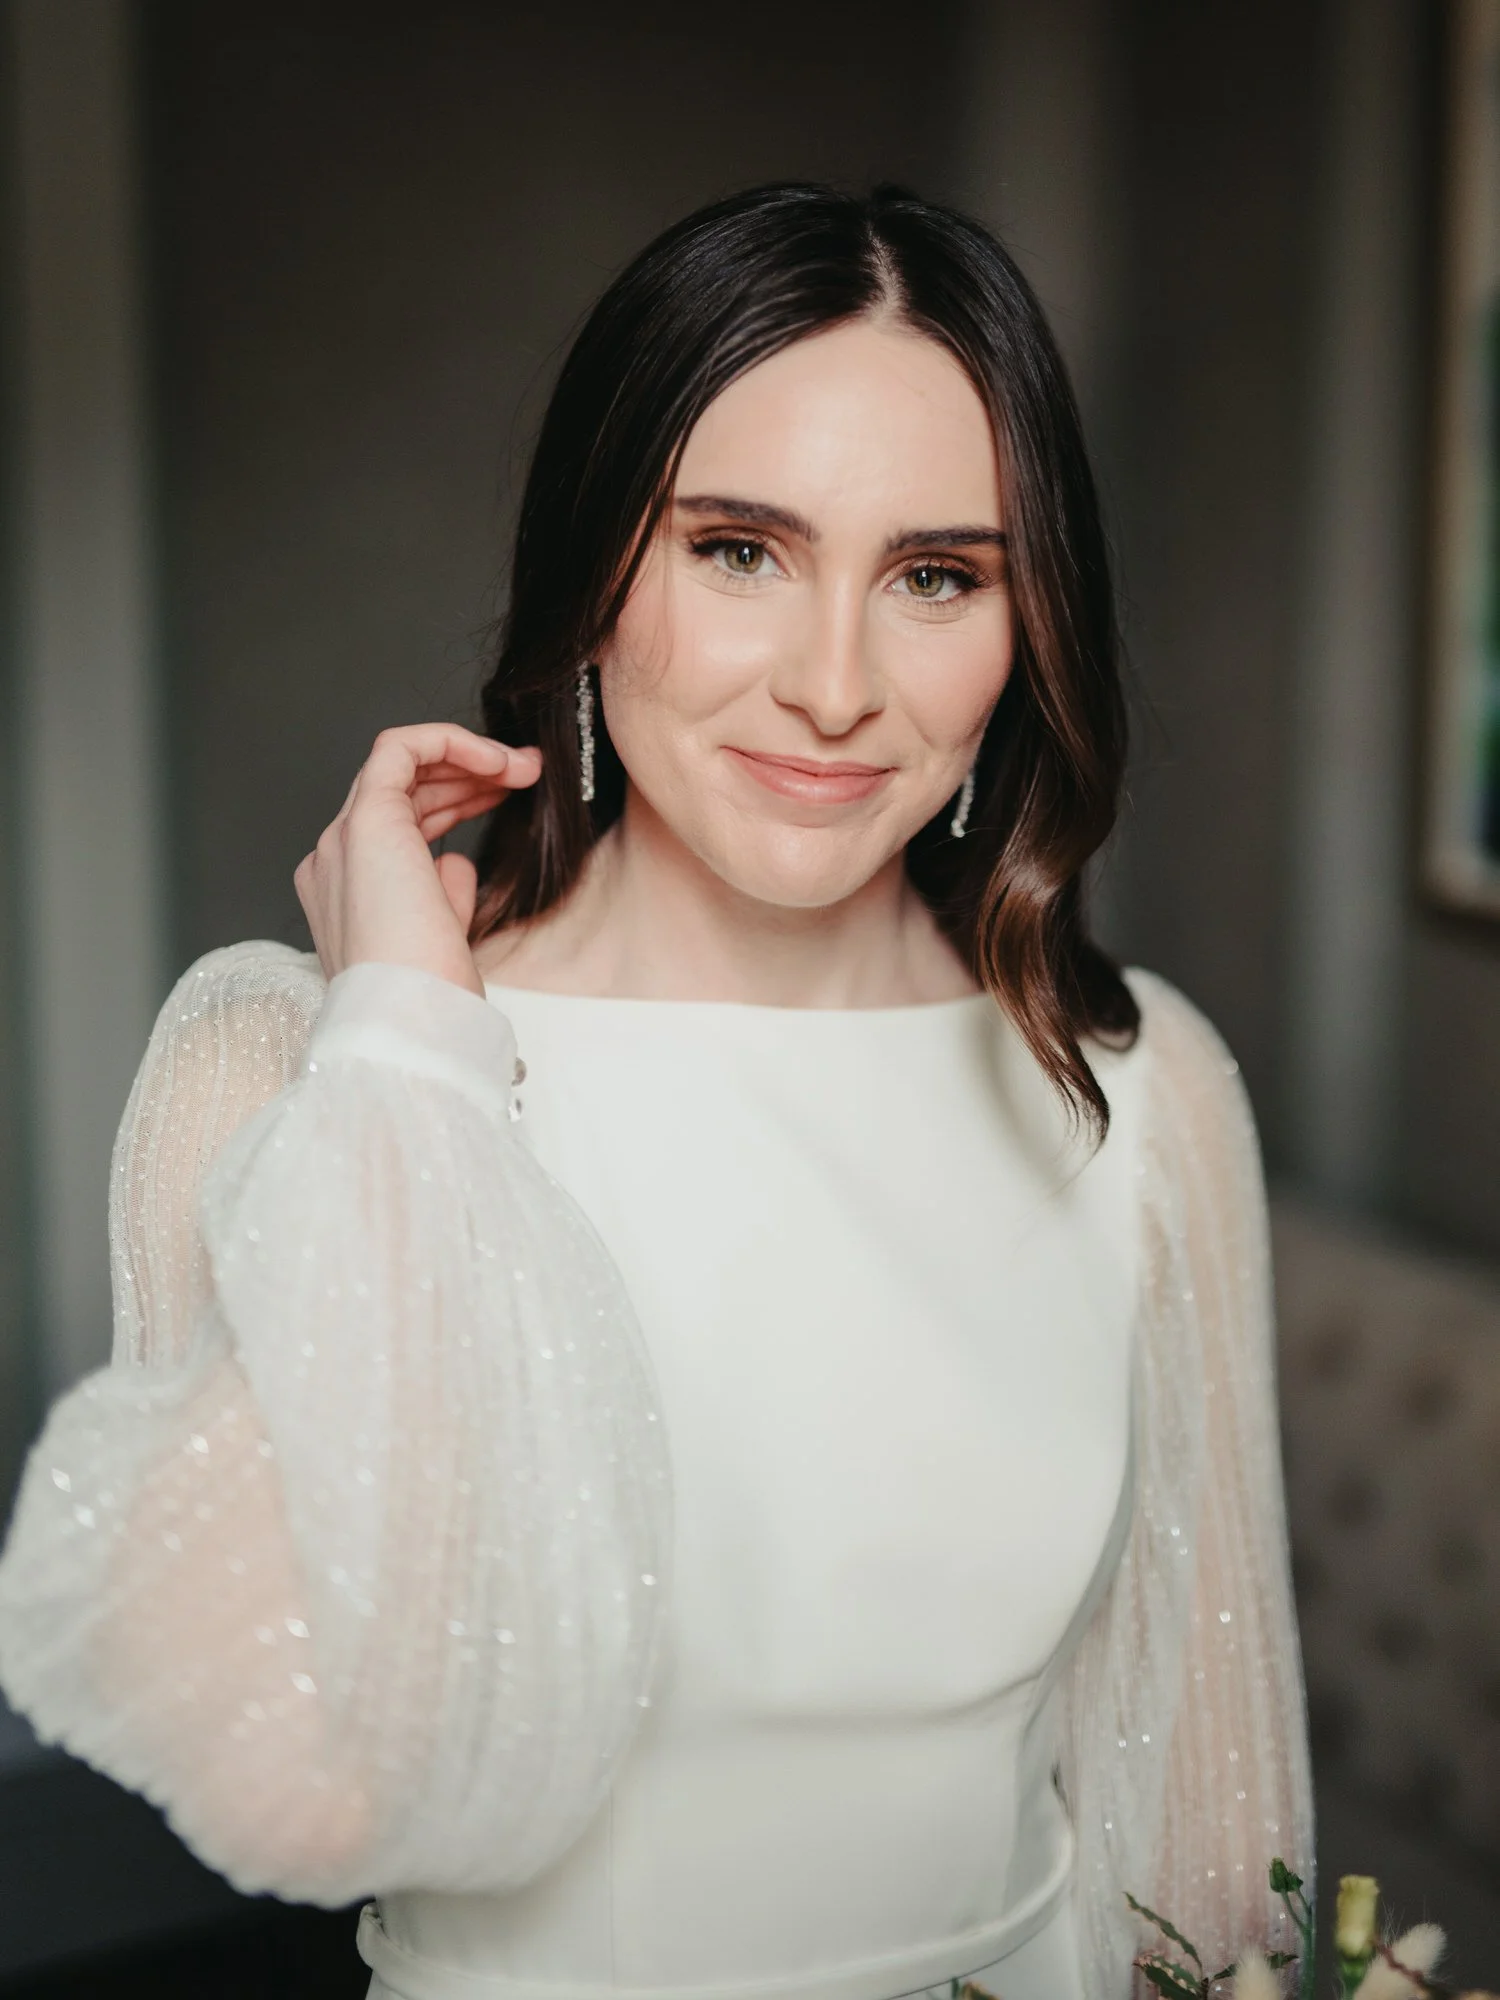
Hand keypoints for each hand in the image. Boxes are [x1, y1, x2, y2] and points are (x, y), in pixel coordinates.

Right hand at [294, 724, 542, 995]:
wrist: (411, 1018)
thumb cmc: (430, 998)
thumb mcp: (443, 938)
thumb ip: (444, 894)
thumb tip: (456, 861)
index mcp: (347, 891)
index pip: (400, 822)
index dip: (456, 800)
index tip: (507, 799)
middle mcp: (335, 860)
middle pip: (404, 792)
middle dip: (468, 774)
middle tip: (526, 773)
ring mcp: (344, 838)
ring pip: (401, 765)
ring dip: (467, 756)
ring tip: (524, 767)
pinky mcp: (367, 821)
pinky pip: (401, 749)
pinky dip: (449, 741)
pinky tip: (495, 761)